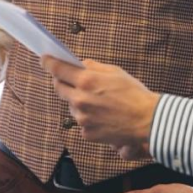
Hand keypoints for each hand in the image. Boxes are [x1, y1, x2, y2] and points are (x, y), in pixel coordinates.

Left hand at [42, 57, 158, 158]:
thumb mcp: (115, 72)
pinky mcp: (86, 133)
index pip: (58, 69)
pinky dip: (88, 118)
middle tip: (73, 80)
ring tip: (100, 103)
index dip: (48, 62)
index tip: (44, 58)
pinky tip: (104, 116)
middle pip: (59, 88)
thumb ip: (93, 67)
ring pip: (71, 106)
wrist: (147, 120)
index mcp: (86, 81)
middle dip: (63, 82)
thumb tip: (79, 64)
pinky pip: (81, 122)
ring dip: (79, 102)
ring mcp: (82, 118)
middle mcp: (80, 100)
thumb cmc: (134, 93)